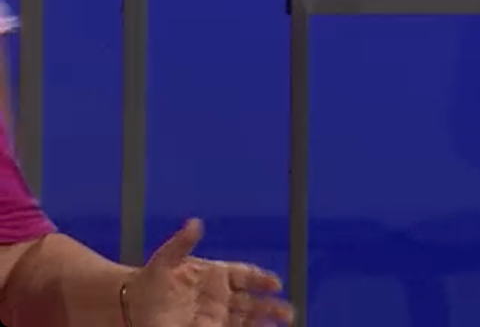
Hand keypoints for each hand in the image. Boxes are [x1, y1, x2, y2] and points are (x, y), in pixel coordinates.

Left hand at [125, 219, 292, 326]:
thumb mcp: (166, 258)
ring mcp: (216, 315)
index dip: (262, 279)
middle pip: (253, 301)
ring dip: (264, 322)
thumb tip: (194, 223)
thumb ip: (182, 242)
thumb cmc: (152, 279)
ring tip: (284, 324)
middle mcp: (222, 296)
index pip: (246, 275)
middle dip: (272, 307)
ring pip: (247, 319)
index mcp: (218, 274)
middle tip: (287, 313)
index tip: (274, 284)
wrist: (132, 303)